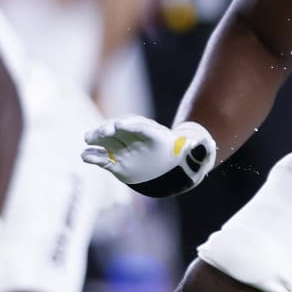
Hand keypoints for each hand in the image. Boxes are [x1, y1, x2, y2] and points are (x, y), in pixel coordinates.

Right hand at [82, 117, 216, 197]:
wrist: (172, 166)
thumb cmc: (184, 158)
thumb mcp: (195, 154)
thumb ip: (199, 151)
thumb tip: (207, 145)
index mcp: (156, 136)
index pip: (144, 128)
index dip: (134, 126)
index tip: (123, 125)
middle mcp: (137, 139)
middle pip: (122, 130)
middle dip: (112, 128)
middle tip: (105, 129)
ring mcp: (125, 149)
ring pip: (109, 141)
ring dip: (98, 138)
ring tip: (88, 138)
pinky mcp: (116, 162)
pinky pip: (103, 158)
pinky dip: (94, 156)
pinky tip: (85, 155)